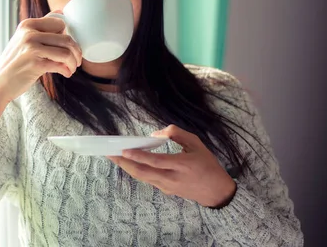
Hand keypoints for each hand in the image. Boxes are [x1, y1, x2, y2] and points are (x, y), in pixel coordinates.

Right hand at [0, 12, 82, 104]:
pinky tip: (66, 74)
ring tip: (72, 68)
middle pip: (66, 38)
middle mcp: (29, 34)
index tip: (70, 47)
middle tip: (76, 60)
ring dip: (73, 62)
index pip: (60, 23)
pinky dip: (67, 70)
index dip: (69, 35)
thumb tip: (60, 12)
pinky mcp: (35, 64)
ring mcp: (31, 49)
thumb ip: (39, 27)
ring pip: (66, 52)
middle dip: (76, 51)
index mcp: (27, 24)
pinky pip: (60, 65)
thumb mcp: (22, 39)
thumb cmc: (14, 62)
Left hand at [107, 125, 236, 207]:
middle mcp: (171, 178)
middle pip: (143, 172)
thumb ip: (176, 134)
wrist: (217, 192)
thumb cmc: (208, 165)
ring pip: (142, 177)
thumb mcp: (196, 143)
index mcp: (181, 165)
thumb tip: (155, 134)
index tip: (124, 150)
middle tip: (109, 153)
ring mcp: (167, 186)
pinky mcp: (166, 191)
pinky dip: (136, 171)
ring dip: (126, 167)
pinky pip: (147, 179)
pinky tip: (128, 163)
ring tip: (113, 157)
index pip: (156, 161)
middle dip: (124, 163)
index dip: (139, 156)